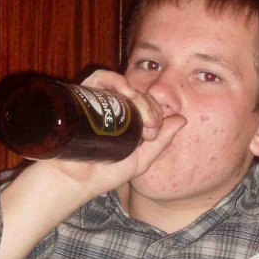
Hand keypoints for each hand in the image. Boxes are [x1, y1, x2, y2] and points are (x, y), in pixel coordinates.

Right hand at [69, 67, 185, 189]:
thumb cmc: (105, 174)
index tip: (152, 132)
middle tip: (149, 126)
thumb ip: (162, 142)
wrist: (75, 180)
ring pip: (122, 84)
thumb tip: (183, 119)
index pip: (148, 104)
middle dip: (149, 106)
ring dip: (136, 93)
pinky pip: (99, 77)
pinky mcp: (82, 97)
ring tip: (139, 109)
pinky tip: (125, 91)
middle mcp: (114, 109)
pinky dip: (114, 79)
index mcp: (128, 121)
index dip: (156, 112)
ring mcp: (98, 102)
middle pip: (138, 94)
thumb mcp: (141, 160)